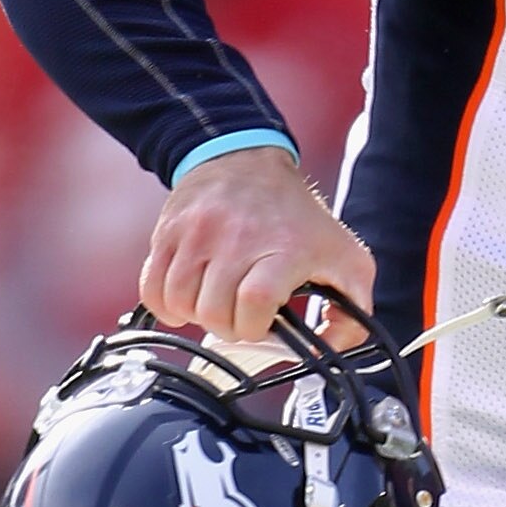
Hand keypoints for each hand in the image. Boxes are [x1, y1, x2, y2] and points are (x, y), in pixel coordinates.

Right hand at [138, 145, 377, 341]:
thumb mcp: (347, 259)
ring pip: (181, 303)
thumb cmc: (298, 218)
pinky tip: (186, 299)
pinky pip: (152, 287)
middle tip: (240, 316)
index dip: (254, 326)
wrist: (244, 157)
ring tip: (216, 304)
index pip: (255, 302)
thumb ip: (353, 313)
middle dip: (228, 327)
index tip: (263, 325)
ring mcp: (198, 233)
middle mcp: (237, 238)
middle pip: (214, 311)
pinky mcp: (169, 232)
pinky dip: (166, 305)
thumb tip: (331, 350)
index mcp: (284, 248)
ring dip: (197, 316)